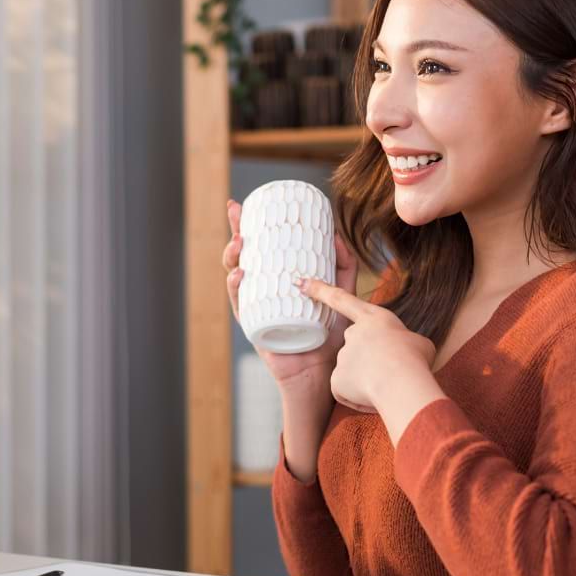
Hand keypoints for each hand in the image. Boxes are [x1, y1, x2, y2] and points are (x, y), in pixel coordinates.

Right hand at [224, 199, 357, 385]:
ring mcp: (254, 307)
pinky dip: (236, 288)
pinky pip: (239, 304)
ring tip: (239, 243)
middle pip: (243, 256)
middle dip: (234, 231)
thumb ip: (344, 268)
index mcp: (278, 280)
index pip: (260, 248)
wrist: (323, 371)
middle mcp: (262, 291)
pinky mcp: (253, 326)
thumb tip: (338, 236)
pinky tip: (239, 275)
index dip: (248, 226)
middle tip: (235, 212)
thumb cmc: (330, 335)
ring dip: (232, 257)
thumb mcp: (341, 295)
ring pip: (235, 276)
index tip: (241, 204)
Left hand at [299, 277, 443, 440]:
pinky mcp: (336, 379)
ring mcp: (342, 356)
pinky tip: (375, 397)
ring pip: (355, 373)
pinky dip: (361, 397)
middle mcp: (352, 334)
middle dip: (371, 360)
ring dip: (370, 381)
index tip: (302, 283)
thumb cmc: (415, 358)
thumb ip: (404, 342)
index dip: (320, 290)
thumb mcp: (418, 342)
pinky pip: (348, 392)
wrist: (401, 379)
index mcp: (373, 318)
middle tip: (392, 371)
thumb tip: (406, 351)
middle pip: (357, 347)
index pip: (341, 300)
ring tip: (388, 386)